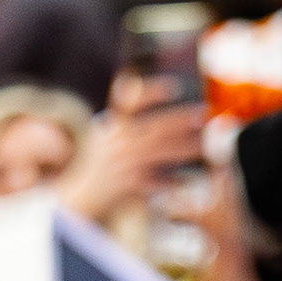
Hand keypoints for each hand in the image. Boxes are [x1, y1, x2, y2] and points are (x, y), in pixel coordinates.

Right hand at [59, 75, 209, 223]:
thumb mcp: (99, 134)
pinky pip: (155, 183)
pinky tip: (186, 181)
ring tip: (204, 145)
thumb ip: (116, 114)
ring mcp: (124, 164)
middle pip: (156, 127)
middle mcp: (118, 143)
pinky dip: (171, 182)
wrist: (77, 195)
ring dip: (184, 147)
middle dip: (181, 119)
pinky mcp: (128, 185)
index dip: (153, 93)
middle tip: (203, 114)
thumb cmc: (93, 163)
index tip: (175, 87)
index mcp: (112, 127)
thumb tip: (129, 85)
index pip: (133, 103)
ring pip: (161, 152)